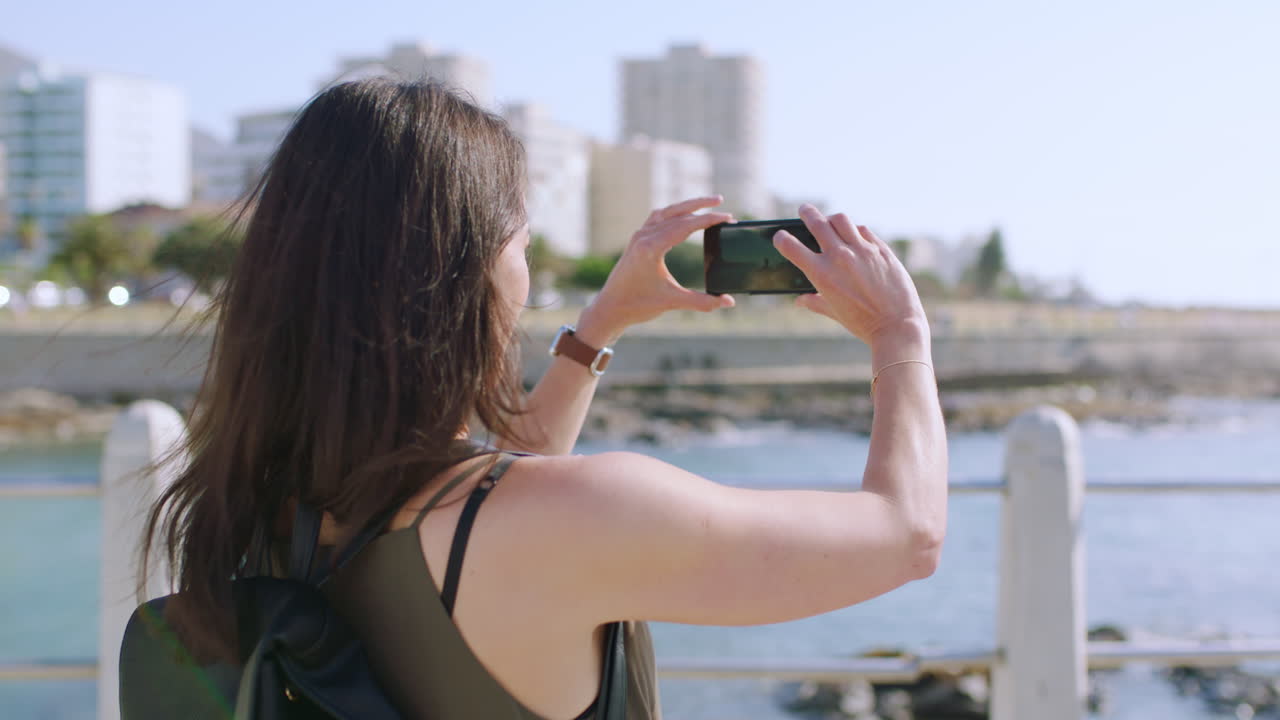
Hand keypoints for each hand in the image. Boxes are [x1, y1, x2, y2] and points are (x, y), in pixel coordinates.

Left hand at [582, 196, 735, 341]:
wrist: (609, 308)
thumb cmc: (637, 305)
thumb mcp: (672, 302)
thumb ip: (702, 302)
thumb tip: (729, 302)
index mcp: (651, 248)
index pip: (685, 226)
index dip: (708, 220)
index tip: (727, 217)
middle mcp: (643, 237)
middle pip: (676, 213)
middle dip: (700, 206)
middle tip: (721, 200)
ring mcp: (639, 236)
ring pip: (666, 212)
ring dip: (686, 206)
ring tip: (706, 203)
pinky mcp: (637, 240)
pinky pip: (657, 218)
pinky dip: (673, 213)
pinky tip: (683, 215)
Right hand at [773, 205, 927, 346]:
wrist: (896, 325)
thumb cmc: (863, 323)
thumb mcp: (834, 312)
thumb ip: (815, 302)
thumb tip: (800, 300)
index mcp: (821, 274)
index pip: (792, 247)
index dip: (782, 239)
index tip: (780, 236)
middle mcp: (839, 257)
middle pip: (817, 223)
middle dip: (807, 213)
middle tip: (804, 209)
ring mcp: (862, 250)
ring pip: (840, 219)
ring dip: (831, 218)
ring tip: (830, 221)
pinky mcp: (881, 249)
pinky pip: (863, 230)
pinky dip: (854, 230)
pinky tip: (854, 235)